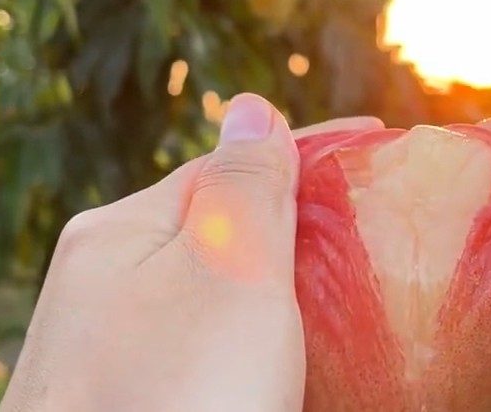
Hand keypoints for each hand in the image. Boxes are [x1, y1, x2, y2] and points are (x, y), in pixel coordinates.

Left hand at [0, 93, 382, 411]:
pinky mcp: (148, 391)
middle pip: (227, 220)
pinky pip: (218, 331)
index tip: (377, 139)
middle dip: (300, 207)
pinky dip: (265, 317)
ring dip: (285, 265)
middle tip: (375, 209)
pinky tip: (298, 329)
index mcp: (123, 232)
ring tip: (352, 263)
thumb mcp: (225, 271)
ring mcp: (125, 340)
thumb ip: (243, 184)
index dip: (310, 146)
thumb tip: (249, 107)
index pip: (234, 164)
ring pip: (224, 279)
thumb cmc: (177, 399)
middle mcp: (112, 281)